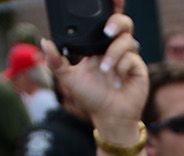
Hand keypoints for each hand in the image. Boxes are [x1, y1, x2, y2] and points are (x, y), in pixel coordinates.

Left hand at [41, 3, 146, 143]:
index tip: (109, 3)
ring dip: (114, 53)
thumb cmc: (91, 97)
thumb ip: (56, 61)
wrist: (109, 116)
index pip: (104, 22)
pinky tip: (117, 80)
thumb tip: (45, 42)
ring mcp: (128, 57)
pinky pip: (132, 58)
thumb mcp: (68, 78)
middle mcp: (114, 48)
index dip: (108, 11)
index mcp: (98, 46)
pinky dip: (122, 67)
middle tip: (107, 31)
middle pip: (122, 22)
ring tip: (105, 70)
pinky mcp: (138, 67)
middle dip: (117, 21)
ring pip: (127, 39)